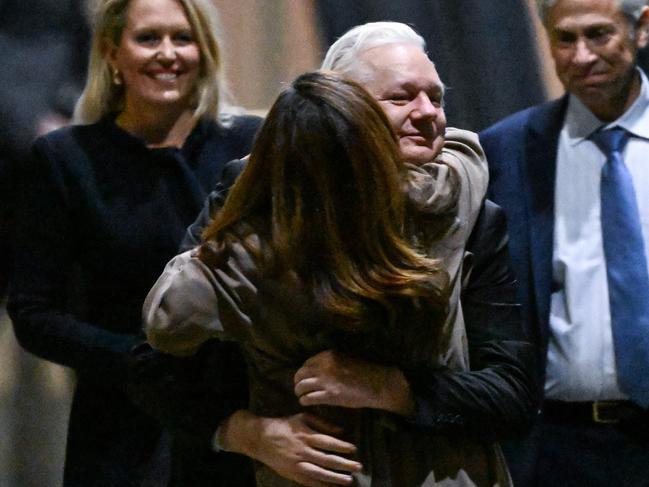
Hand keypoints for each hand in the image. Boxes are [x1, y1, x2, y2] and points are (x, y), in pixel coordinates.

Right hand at [220, 410, 361, 486]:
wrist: (261, 438)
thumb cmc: (285, 425)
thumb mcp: (302, 418)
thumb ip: (322, 423)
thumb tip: (341, 430)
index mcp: (306, 435)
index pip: (328, 442)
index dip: (342, 446)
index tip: (354, 449)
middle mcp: (303, 451)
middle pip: (326, 459)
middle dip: (344, 464)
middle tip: (358, 466)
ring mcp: (297, 464)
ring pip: (319, 473)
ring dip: (335, 477)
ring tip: (349, 480)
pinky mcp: (292, 474)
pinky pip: (309, 482)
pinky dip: (322, 485)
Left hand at [293, 350, 414, 414]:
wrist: (379, 384)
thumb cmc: (365, 372)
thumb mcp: (346, 359)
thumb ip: (331, 362)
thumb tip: (317, 369)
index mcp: (329, 355)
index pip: (307, 363)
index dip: (304, 371)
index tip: (304, 377)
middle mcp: (325, 366)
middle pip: (301, 374)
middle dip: (298, 381)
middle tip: (298, 387)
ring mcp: (327, 381)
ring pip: (302, 386)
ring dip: (299, 392)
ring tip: (300, 395)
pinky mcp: (330, 395)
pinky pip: (309, 398)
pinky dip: (304, 401)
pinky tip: (305, 402)